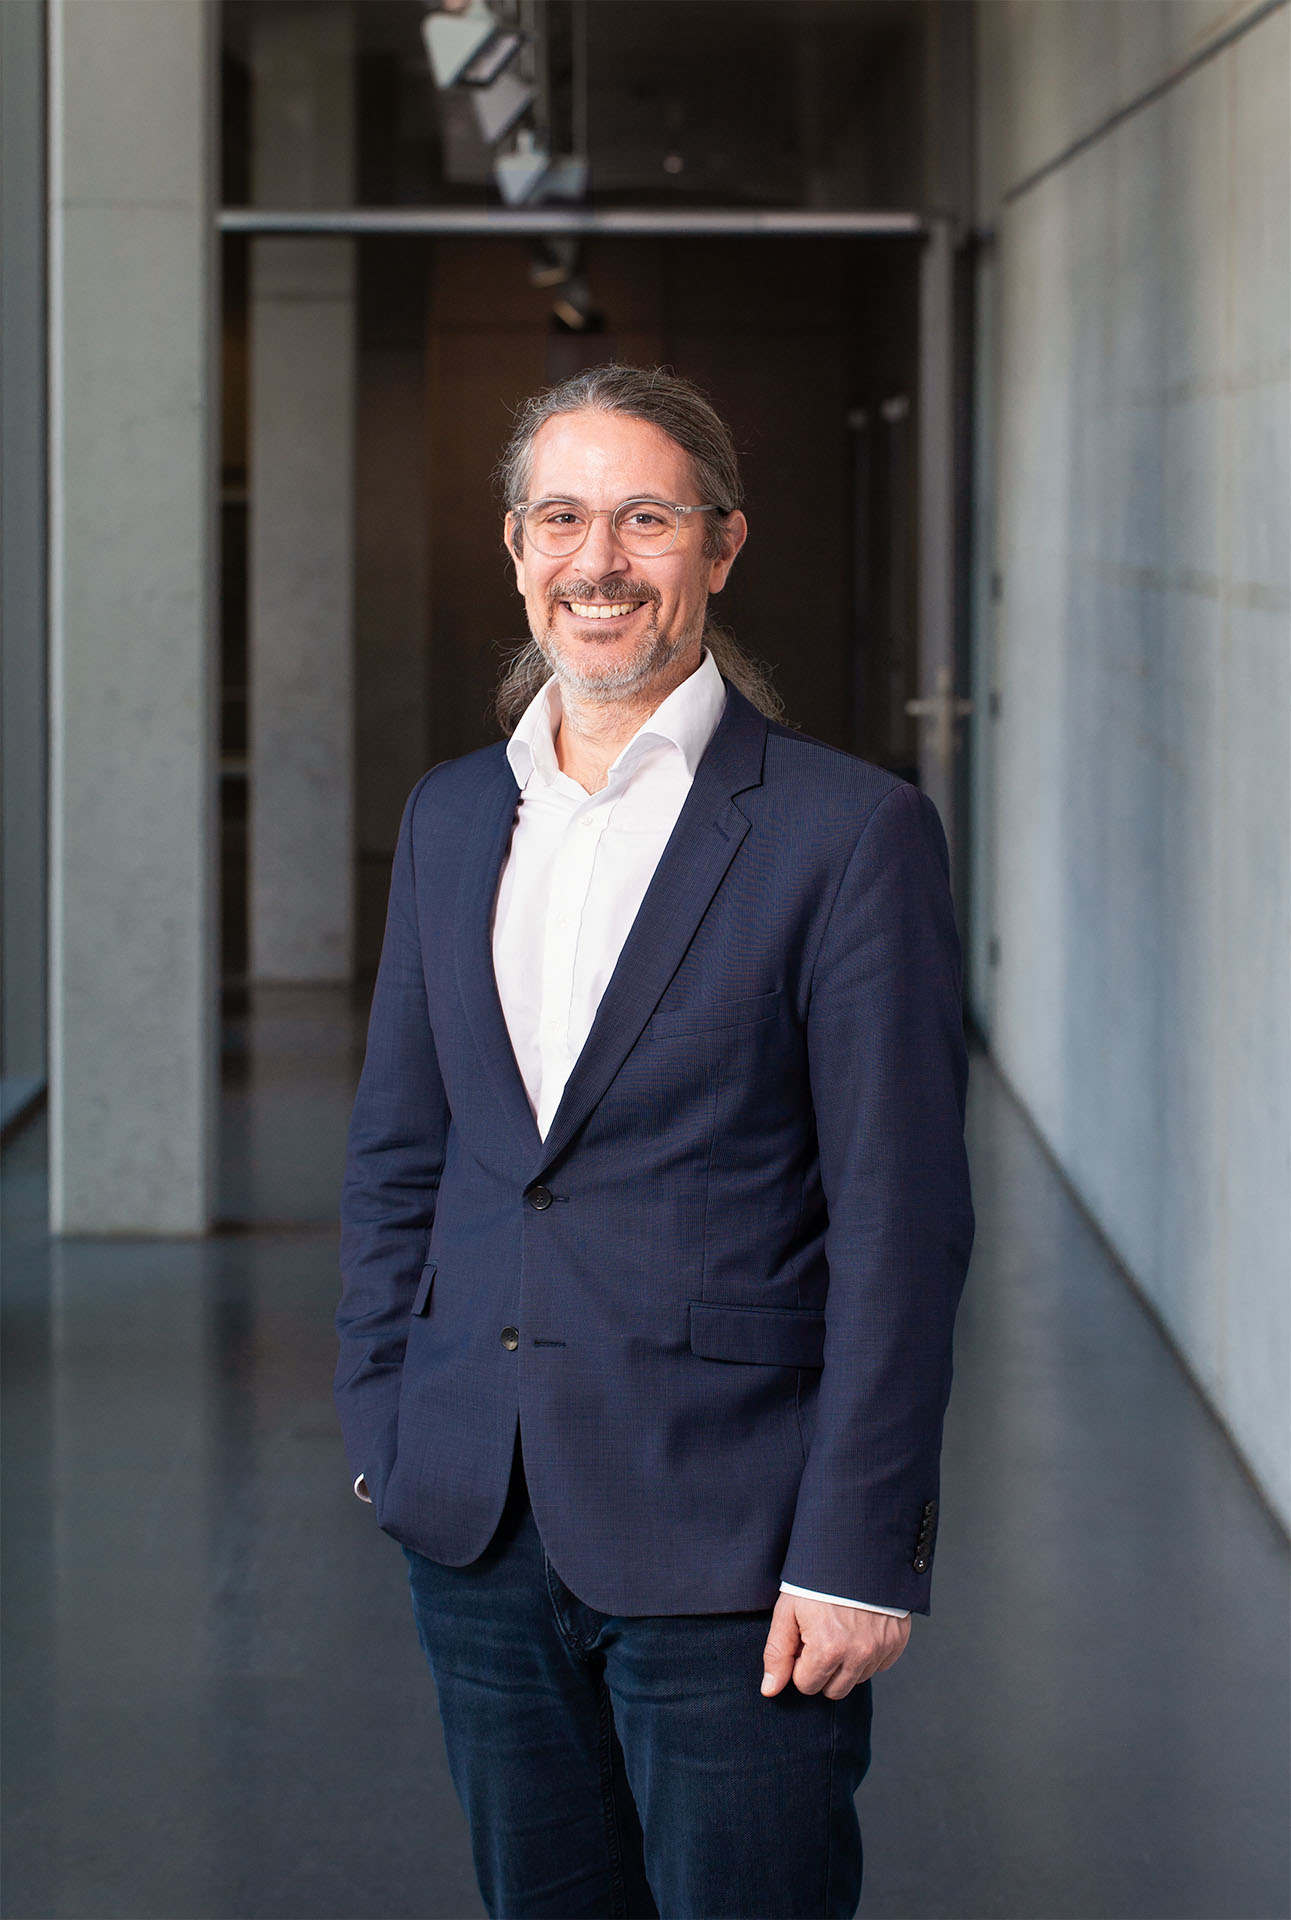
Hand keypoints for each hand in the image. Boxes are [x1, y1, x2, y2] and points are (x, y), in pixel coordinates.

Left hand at [760, 1592, 909, 1699]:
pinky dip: (867, 1654)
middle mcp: (858, 1655)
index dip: (800, 1664)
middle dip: (822, 1670)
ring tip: (839, 1630)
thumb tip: (770, 1690)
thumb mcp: (788, 1611)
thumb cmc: (817, 1579)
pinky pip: (879, 1665)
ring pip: (856, 1680)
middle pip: (833, 1690)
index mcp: (828, 1649)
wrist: (857, 1550)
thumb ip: (777, 1653)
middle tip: (820, 1637)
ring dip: (845, 1663)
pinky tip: (859, 1628)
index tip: (803, 1640)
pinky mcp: (896, 1642)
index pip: (806, 1685)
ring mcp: (880, 1649)